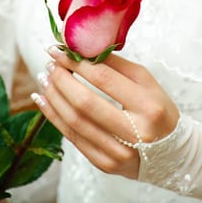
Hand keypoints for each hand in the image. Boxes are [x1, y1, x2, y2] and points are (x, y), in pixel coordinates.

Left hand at [32, 46, 178, 179]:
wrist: (170, 149)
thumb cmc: (156, 107)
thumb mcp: (144, 81)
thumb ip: (114, 64)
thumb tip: (81, 49)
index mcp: (148, 106)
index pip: (104, 79)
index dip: (76, 63)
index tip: (58, 49)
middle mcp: (134, 132)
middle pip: (84, 103)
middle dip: (61, 79)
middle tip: (50, 63)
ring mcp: (118, 152)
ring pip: (74, 122)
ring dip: (53, 97)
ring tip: (44, 78)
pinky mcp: (105, 164)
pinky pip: (72, 138)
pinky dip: (53, 117)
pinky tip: (43, 101)